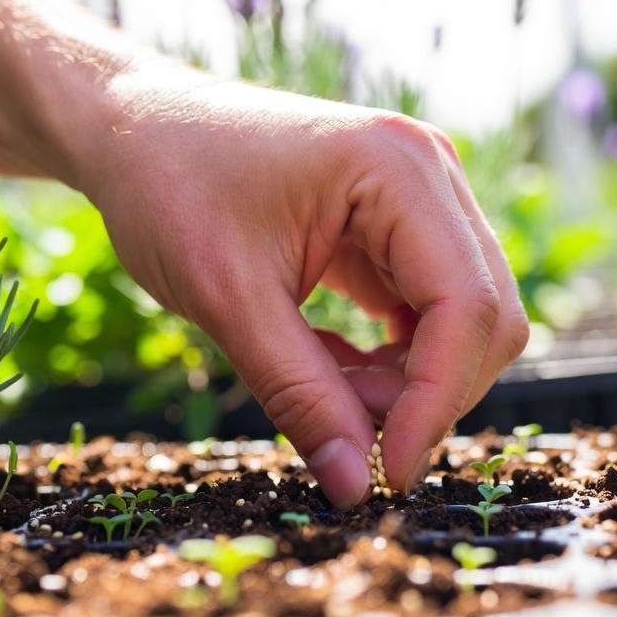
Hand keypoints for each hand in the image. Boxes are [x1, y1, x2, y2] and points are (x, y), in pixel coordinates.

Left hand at [74, 62, 528, 507]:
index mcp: (397, 169)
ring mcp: (422, 199)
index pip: (466, 306)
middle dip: (427, 395)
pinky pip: (428, 315)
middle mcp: (430, 174)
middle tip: (346, 435)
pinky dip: (393, 361)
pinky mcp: (402, 228)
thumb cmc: (167, 186)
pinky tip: (332, 372)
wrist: (132, 128)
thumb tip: (354, 488)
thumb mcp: (226, 299)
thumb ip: (298, 394)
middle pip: (484, 317)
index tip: (385, 474)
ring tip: (326, 394)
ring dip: (409, 383)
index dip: (436, 401)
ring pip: (463, 323)